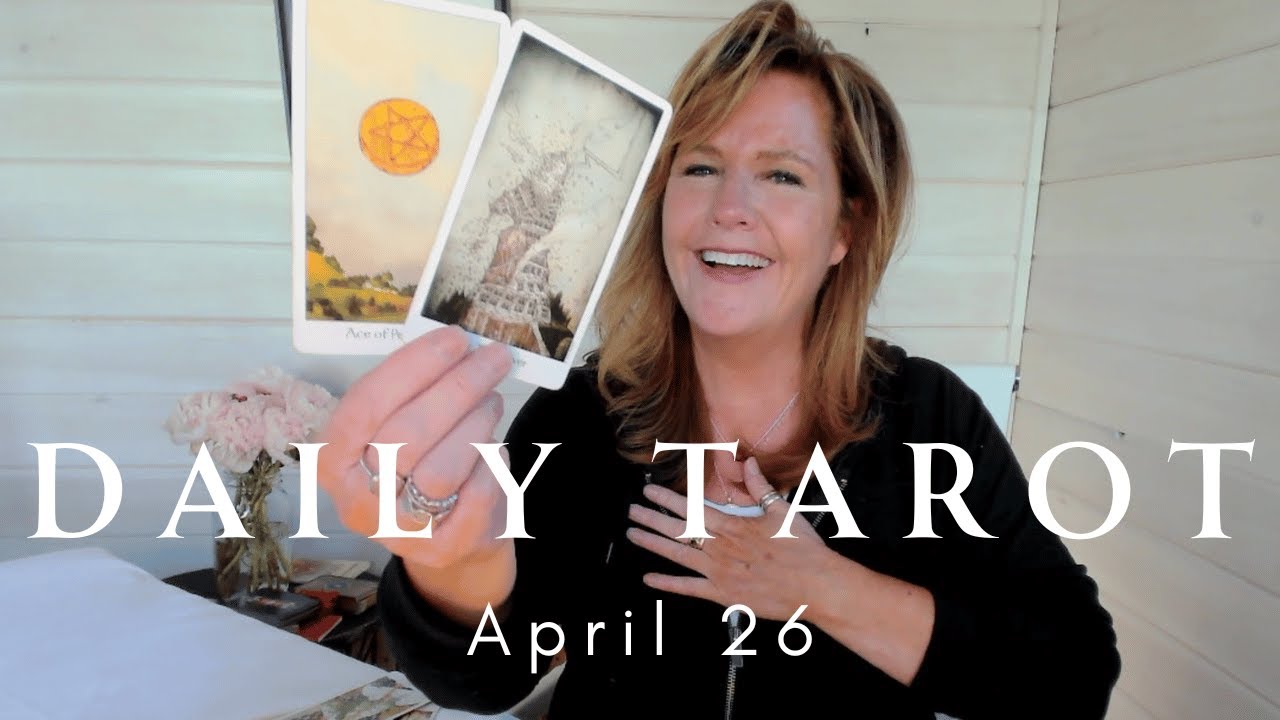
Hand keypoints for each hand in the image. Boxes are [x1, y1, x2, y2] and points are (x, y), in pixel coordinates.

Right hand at [314, 325, 515, 579]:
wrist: (448, 542)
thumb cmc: (419, 468)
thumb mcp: (395, 432)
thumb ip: (411, 394)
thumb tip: (455, 345)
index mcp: (333, 461)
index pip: (365, 405)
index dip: (412, 367)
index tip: (454, 338)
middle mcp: (358, 501)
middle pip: (407, 434)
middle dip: (458, 386)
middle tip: (493, 359)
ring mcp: (399, 532)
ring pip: (441, 469)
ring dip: (476, 423)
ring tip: (492, 402)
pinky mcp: (445, 550)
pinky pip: (475, 495)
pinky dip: (492, 463)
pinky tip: (494, 449)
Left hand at [625, 456, 832, 621]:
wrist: (815, 585)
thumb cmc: (802, 549)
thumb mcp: (781, 509)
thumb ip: (760, 486)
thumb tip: (749, 462)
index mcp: (732, 525)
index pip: (691, 507)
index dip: (667, 498)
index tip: (649, 491)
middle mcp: (720, 547)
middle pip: (677, 529)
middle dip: (651, 518)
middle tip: (632, 511)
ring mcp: (718, 571)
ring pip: (676, 554)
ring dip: (652, 544)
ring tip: (633, 534)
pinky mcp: (722, 594)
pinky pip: (688, 588)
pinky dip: (667, 584)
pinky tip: (649, 578)